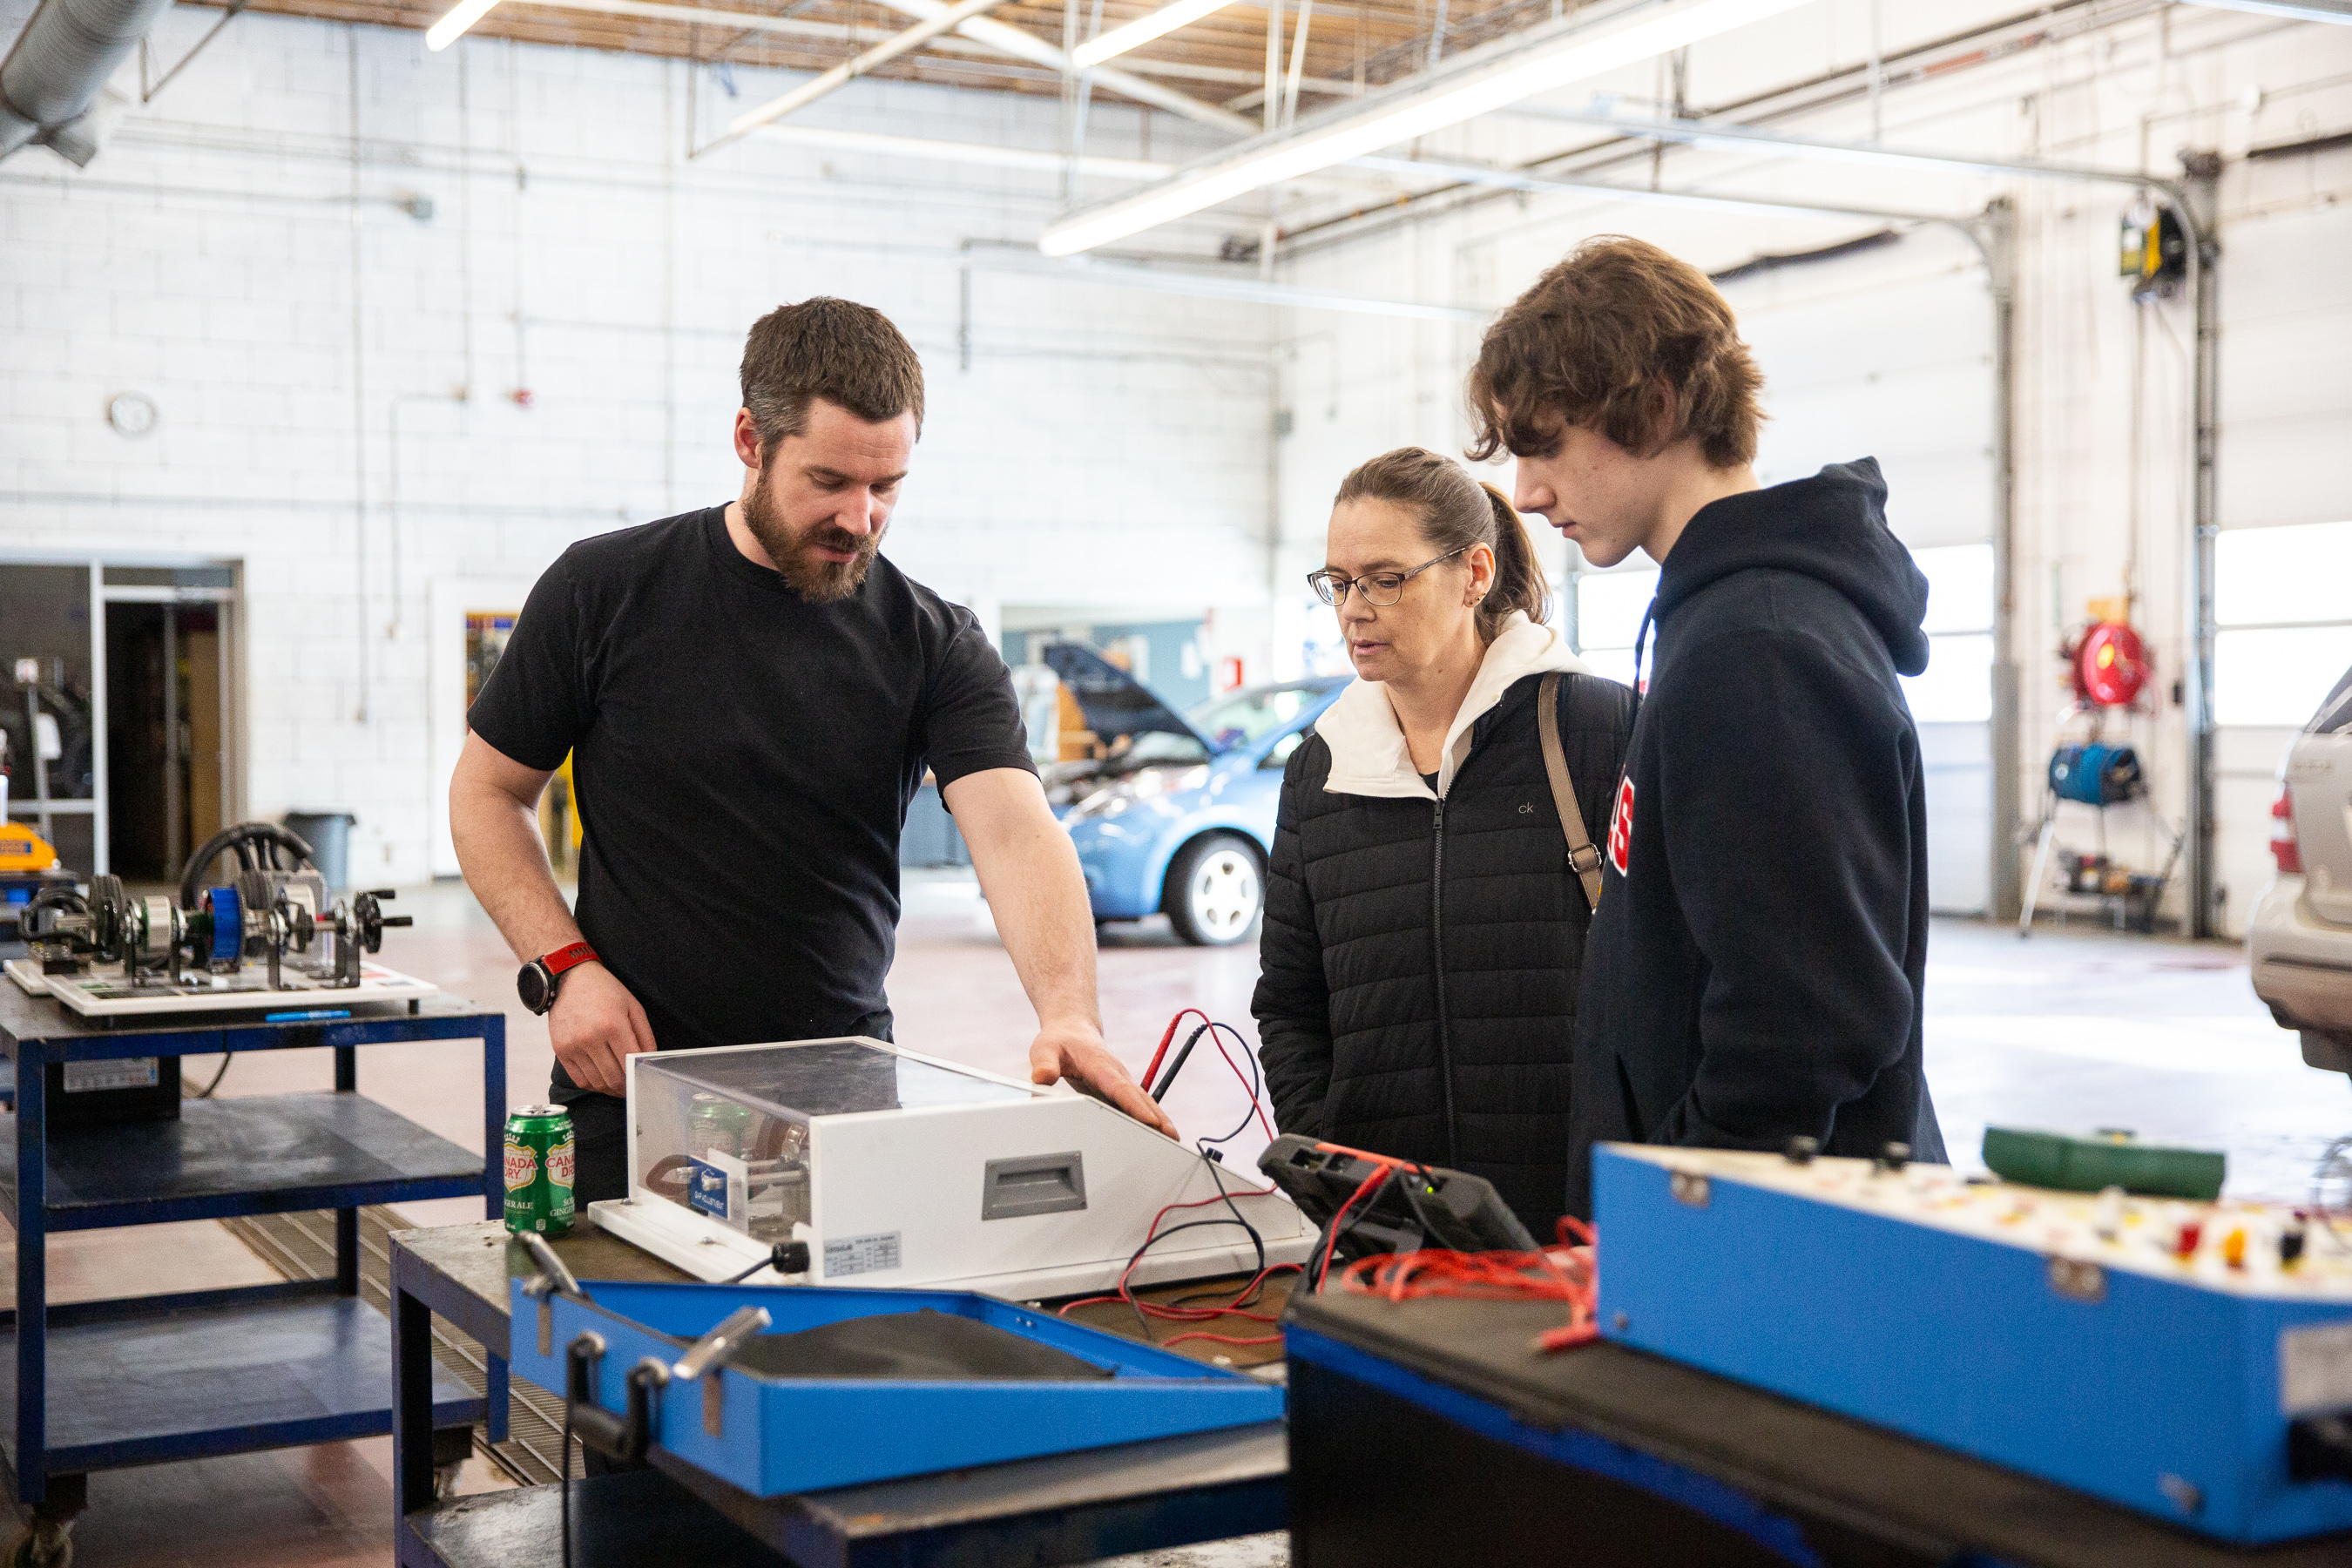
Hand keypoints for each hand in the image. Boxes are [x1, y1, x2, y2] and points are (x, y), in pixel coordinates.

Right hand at [548, 962, 655, 1096]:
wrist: (570, 979)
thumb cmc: (606, 991)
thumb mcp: (633, 1007)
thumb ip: (645, 1036)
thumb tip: (649, 1062)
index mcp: (613, 1025)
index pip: (630, 1064)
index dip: (639, 1076)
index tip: (643, 1080)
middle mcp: (591, 1038)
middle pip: (613, 1078)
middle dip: (626, 1087)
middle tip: (632, 1088)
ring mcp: (573, 1046)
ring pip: (596, 1082)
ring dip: (610, 1089)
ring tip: (618, 1085)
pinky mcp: (560, 1050)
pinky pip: (579, 1079)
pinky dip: (593, 1084)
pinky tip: (601, 1080)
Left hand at [1029, 1022, 1177, 1138]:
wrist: (1072, 1028)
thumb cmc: (1060, 1040)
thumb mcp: (1045, 1048)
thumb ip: (1044, 1064)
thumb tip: (1042, 1078)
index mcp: (1100, 1065)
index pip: (1120, 1088)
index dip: (1134, 1105)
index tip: (1149, 1120)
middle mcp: (1116, 1073)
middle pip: (1140, 1097)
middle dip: (1157, 1117)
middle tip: (1172, 1137)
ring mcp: (1120, 1081)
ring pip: (1143, 1101)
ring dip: (1159, 1119)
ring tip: (1173, 1140)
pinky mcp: (1119, 1089)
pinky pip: (1137, 1104)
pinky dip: (1150, 1118)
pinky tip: (1158, 1134)